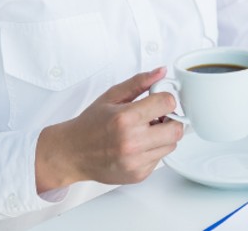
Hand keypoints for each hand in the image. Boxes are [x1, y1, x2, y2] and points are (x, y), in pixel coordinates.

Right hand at [35, 67, 182, 192]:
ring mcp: (136, 162)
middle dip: (170, 119)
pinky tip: (138, 146)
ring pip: (171, 145)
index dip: (166, 98)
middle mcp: (132, 142)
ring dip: (163, 136)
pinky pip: (160, 159)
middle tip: (157, 117)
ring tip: (144, 131)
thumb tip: (161, 71)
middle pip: (176, 128)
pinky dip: (153, 151)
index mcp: (126, 118)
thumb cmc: (90, 125)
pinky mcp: (138, 175)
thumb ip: (139, 82)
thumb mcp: (112, 97)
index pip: (168, 103)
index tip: (159, 100)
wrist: (71, 154)